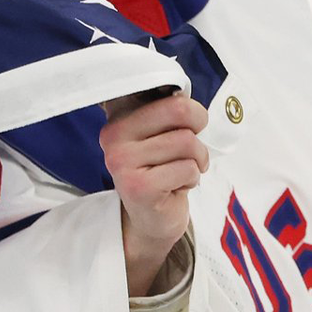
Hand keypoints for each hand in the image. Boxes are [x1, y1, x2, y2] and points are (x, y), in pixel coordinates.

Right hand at [99, 89, 209, 295]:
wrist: (152, 218)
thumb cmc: (162, 169)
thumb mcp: (159, 133)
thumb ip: (166, 109)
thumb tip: (182, 95)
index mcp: (118, 116)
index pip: (163, 92)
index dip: (187, 108)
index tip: (184, 122)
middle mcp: (113, 135)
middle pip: (180, 110)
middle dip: (198, 129)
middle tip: (193, 147)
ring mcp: (122, 162)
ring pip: (187, 142)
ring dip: (196, 160)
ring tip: (183, 171)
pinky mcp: (138, 187)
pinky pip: (187, 169)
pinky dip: (192, 179)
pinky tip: (176, 187)